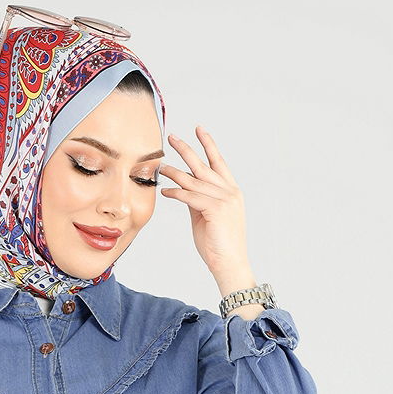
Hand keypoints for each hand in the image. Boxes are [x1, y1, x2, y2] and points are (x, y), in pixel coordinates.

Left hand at [159, 126, 254, 289]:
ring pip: (194, 180)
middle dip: (187, 149)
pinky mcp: (215, 209)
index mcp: (231, 192)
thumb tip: (183, 190)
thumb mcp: (206, 217)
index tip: (199, 129)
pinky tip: (165, 191)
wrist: (229, 264)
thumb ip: (198, 201)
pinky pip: (190, 196)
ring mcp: (224, 199)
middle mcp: (230, 192)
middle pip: (204, 165)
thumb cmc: (218, 245)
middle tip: (172, 137)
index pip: (218, 163)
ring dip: (175, 172)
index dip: (208, 145)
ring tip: (161, 166)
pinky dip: (176, 193)